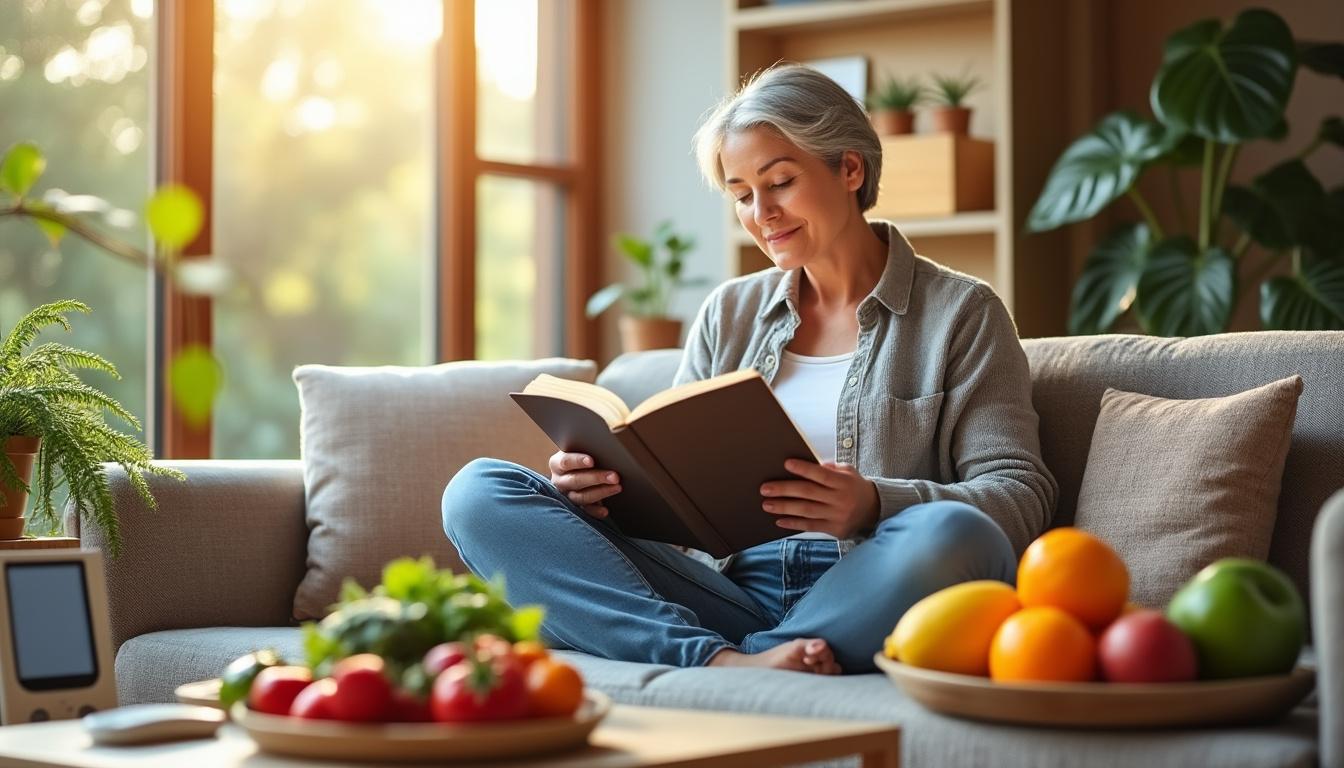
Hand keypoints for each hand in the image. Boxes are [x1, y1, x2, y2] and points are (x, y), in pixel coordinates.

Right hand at [548, 451, 620, 518]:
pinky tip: (605, 510)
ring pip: (581, 497)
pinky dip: (596, 511)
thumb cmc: (583, 455)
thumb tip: (605, 446)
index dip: (578, 461)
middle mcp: (559, 480)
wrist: (581, 470)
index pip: (565, 462)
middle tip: (614, 476)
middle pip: (575, 480)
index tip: (591, 461)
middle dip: (596, 478)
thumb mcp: (581, 450)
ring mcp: (566, 496)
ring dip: (601, 492)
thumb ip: (588, 448)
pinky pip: (585, 512)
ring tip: (617, 487)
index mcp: (556, 463)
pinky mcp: (576, 508)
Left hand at [760, 459, 878, 538]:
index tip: (786, 464)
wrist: (874, 509)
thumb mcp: (847, 472)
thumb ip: (829, 468)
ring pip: (806, 511)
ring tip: (767, 504)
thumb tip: (806, 465)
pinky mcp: (834, 529)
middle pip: (808, 493)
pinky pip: (810, 526)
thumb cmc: (854, 486)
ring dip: (784, 507)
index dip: (803, 469)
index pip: (821, 474)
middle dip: (784, 490)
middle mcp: (840, 499)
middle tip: (765, 488)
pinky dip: (794, 524)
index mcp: (843, 482)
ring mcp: (837, 516)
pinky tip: (779, 520)